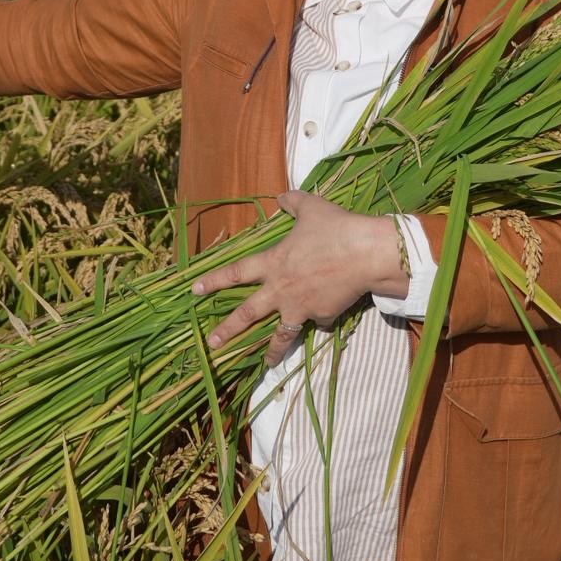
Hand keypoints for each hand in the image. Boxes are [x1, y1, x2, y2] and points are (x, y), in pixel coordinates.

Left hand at [193, 190, 408, 364]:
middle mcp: (281, 290)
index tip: (195, 291)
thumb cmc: (335, 228)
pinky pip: (319, 321)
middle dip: (228, 330)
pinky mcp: (323, 316)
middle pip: (247, 314)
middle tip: (212, 343)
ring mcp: (301, 307)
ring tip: (264, 364)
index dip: (214, 281)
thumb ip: (293, 203)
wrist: (365, 253)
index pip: (235, 273)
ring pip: (281, 334)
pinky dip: (320, 321)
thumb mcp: (311, 208)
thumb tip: (281, 195)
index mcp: (273, 263)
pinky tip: (325, 319)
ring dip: (271, 351)